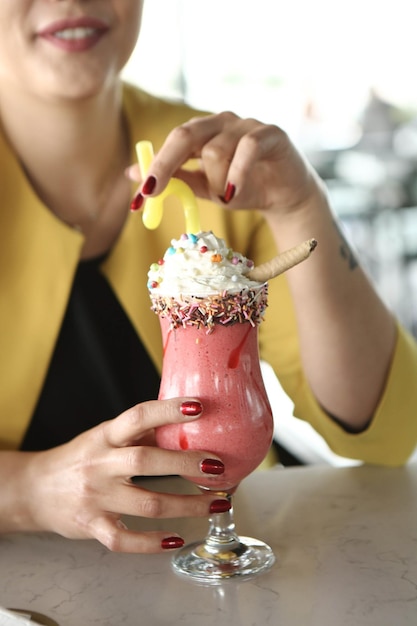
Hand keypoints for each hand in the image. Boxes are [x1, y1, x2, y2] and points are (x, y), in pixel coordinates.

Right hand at [21, 398, 227, 552]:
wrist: (34, 490)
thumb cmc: (80, 459)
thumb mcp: (104, 436)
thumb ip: (139, 431)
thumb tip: (184, 421)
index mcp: (105, 436)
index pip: (137, 416)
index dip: (167, 410)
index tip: (198, 407)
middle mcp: (100, 464)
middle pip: (147, 462)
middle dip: (187, 464)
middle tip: (219, 466)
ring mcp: (95, 498)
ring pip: (147, 504)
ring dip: (188, 505)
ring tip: (218, 503)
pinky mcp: (92, 527)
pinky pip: (124, 540)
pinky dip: (152, 543)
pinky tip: (177, 539)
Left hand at [127, 111, 320, 215]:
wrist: (285, 197)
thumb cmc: (245, 189)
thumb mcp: (205, 188)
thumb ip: (175, 179)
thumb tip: (132, 175)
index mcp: (204, 132)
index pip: (173, 142)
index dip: (154, 166)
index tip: (140, 194)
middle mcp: (223, 122)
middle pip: (186, 134)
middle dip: (166, 165)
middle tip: (153, 193)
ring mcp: (247, 125)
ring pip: (216, 151)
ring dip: (217, 184)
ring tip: (230, 198)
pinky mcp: (271, 133)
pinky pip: (247, 148)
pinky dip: (237, 173)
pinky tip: (235, 192)